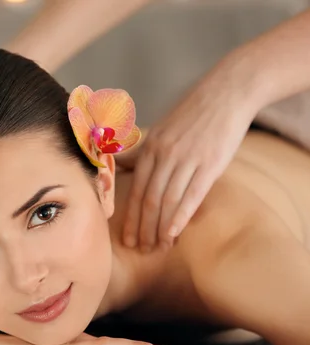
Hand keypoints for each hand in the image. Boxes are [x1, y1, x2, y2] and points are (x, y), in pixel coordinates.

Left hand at [122, 62, 259, 251]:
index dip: (130, 216)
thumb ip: (144, 152)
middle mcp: (165, 155)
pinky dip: (180, 217)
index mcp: (151, 148)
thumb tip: (120, 165)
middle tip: (140, 248)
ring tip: (158, 247)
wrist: (227, 92)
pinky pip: (191, 195)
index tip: (127, 237)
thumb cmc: (193, 113)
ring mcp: (187, 159)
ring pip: (167, 201)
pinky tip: (174, 233)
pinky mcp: (210, 163)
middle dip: (143, 227)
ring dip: (161, 228)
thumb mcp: (162, 130)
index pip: (135, 189)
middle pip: (148, 199)